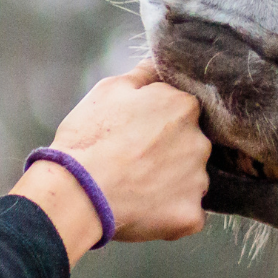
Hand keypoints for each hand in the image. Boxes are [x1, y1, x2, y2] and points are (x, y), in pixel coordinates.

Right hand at [10, 59, 209, 263]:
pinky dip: (170, 215)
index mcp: (184, 107)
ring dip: (171, 185)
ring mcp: (198, 180)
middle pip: (190, 146)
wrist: (76, 192)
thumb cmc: (89, 137)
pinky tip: (143, 211)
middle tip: (133, 163)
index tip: (136, 134)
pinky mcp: (191, 215)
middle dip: (168, 154)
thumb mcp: (110, 89)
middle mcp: (200, 141)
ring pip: (191, 180)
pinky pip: (187, 214)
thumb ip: (144, 74)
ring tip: (135, 189)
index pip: (182, 112)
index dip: (157, 124)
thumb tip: (159, 62)